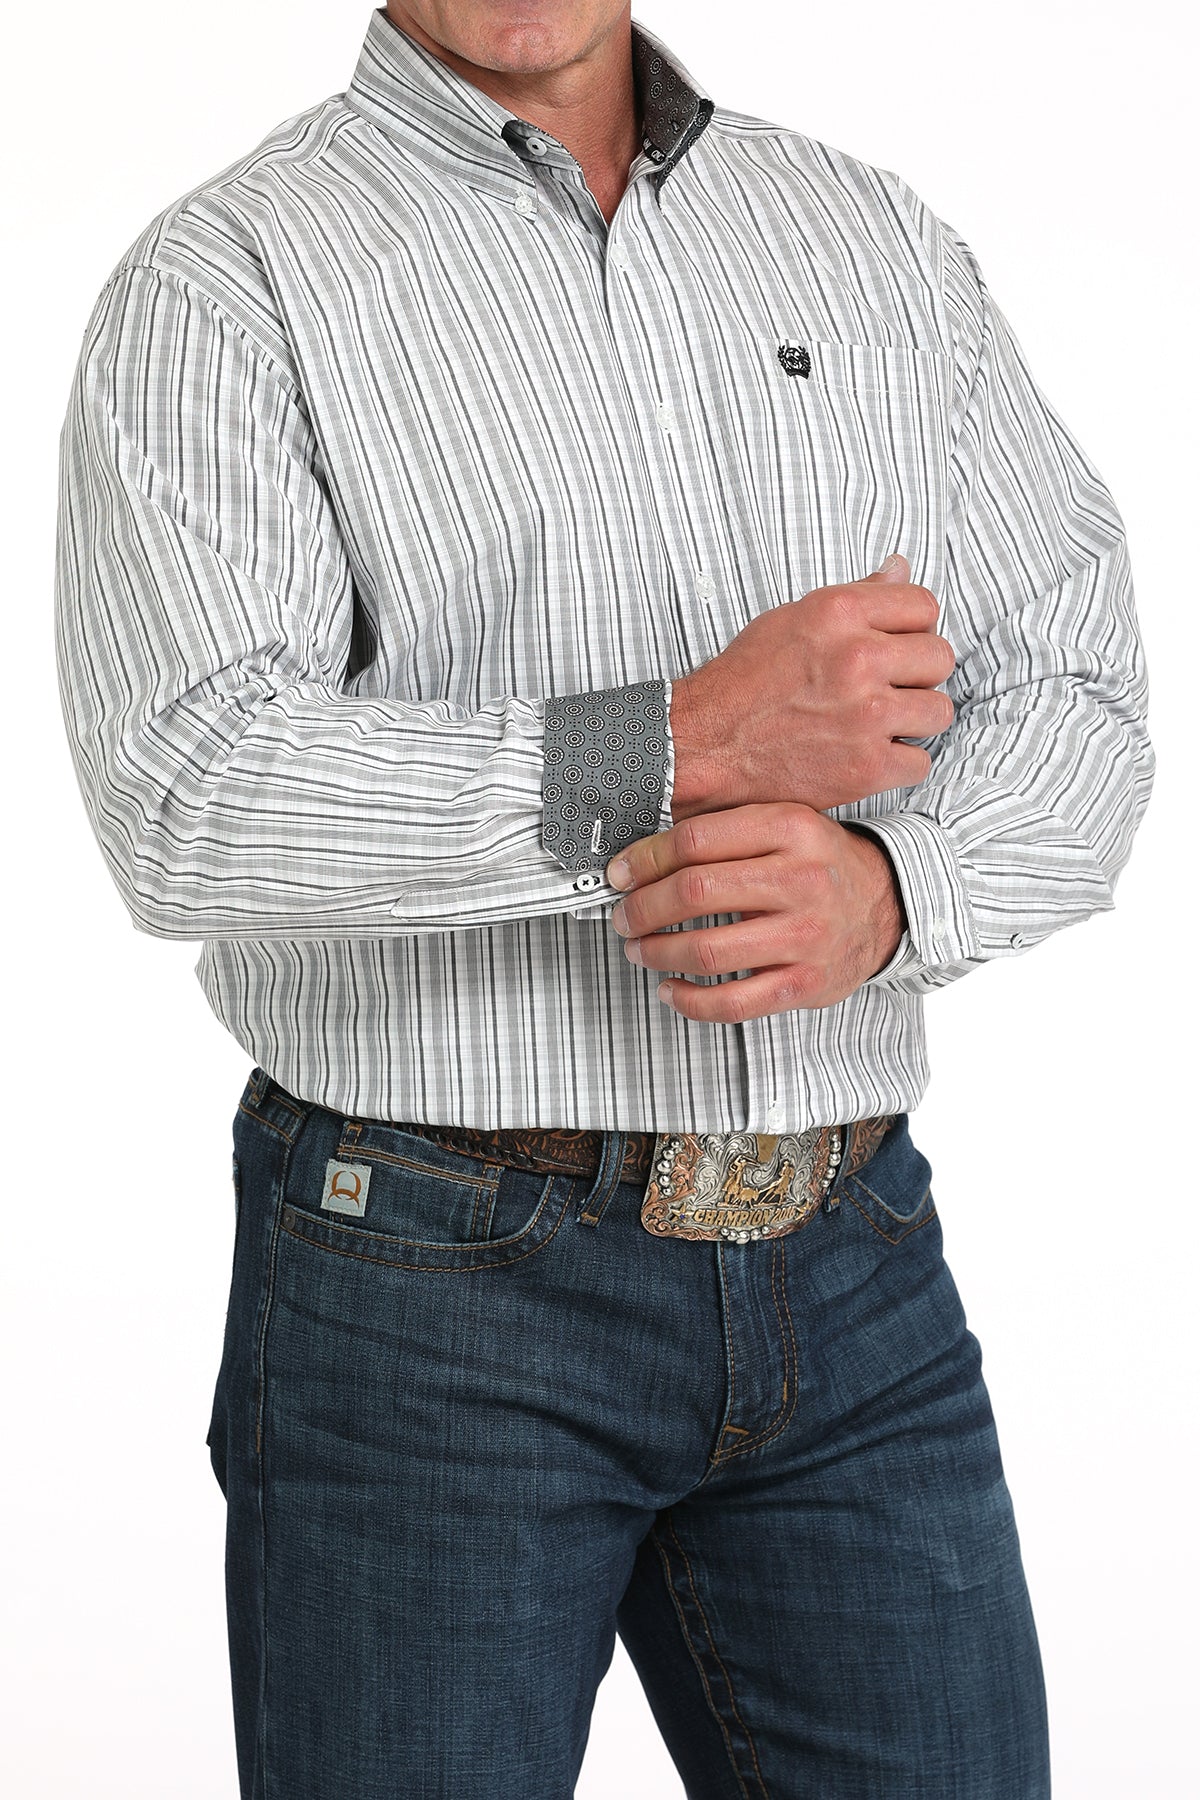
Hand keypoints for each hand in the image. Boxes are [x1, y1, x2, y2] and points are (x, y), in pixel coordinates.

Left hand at [606, 804, 904, 1022]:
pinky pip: (733, 1003)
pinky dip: (689, 1000)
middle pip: (695, 891)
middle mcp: (802, 880)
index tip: (621, 874)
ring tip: (640, 948)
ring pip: (708, 950)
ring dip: (657, 952)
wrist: (886, 905)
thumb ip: (723, 833)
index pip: (695, 841)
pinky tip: (669, 988)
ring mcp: (806, 936)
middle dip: (643, 907)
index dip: (645, 859)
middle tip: (624, 915)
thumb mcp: (783, 827)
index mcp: (790, 828)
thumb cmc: (818, 865)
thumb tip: (639, 859)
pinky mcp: (806, 984)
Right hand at [668, 553, 955, 818]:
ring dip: (913, 721)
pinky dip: (897, 765)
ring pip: (938, 710)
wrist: (705, 746)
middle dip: (916, 675)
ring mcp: (866, 714)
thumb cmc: (744, 683)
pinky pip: (920, 762)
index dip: (911, 630)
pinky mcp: (867, 765)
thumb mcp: (793, 619)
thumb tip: (900, 567)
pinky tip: (867, 756)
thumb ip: (855, 595)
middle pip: (939, 657)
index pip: (924, 606)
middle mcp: (857, 657)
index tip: (893, 649)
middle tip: (885, 689)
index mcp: (840, 612)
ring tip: (878, 725)